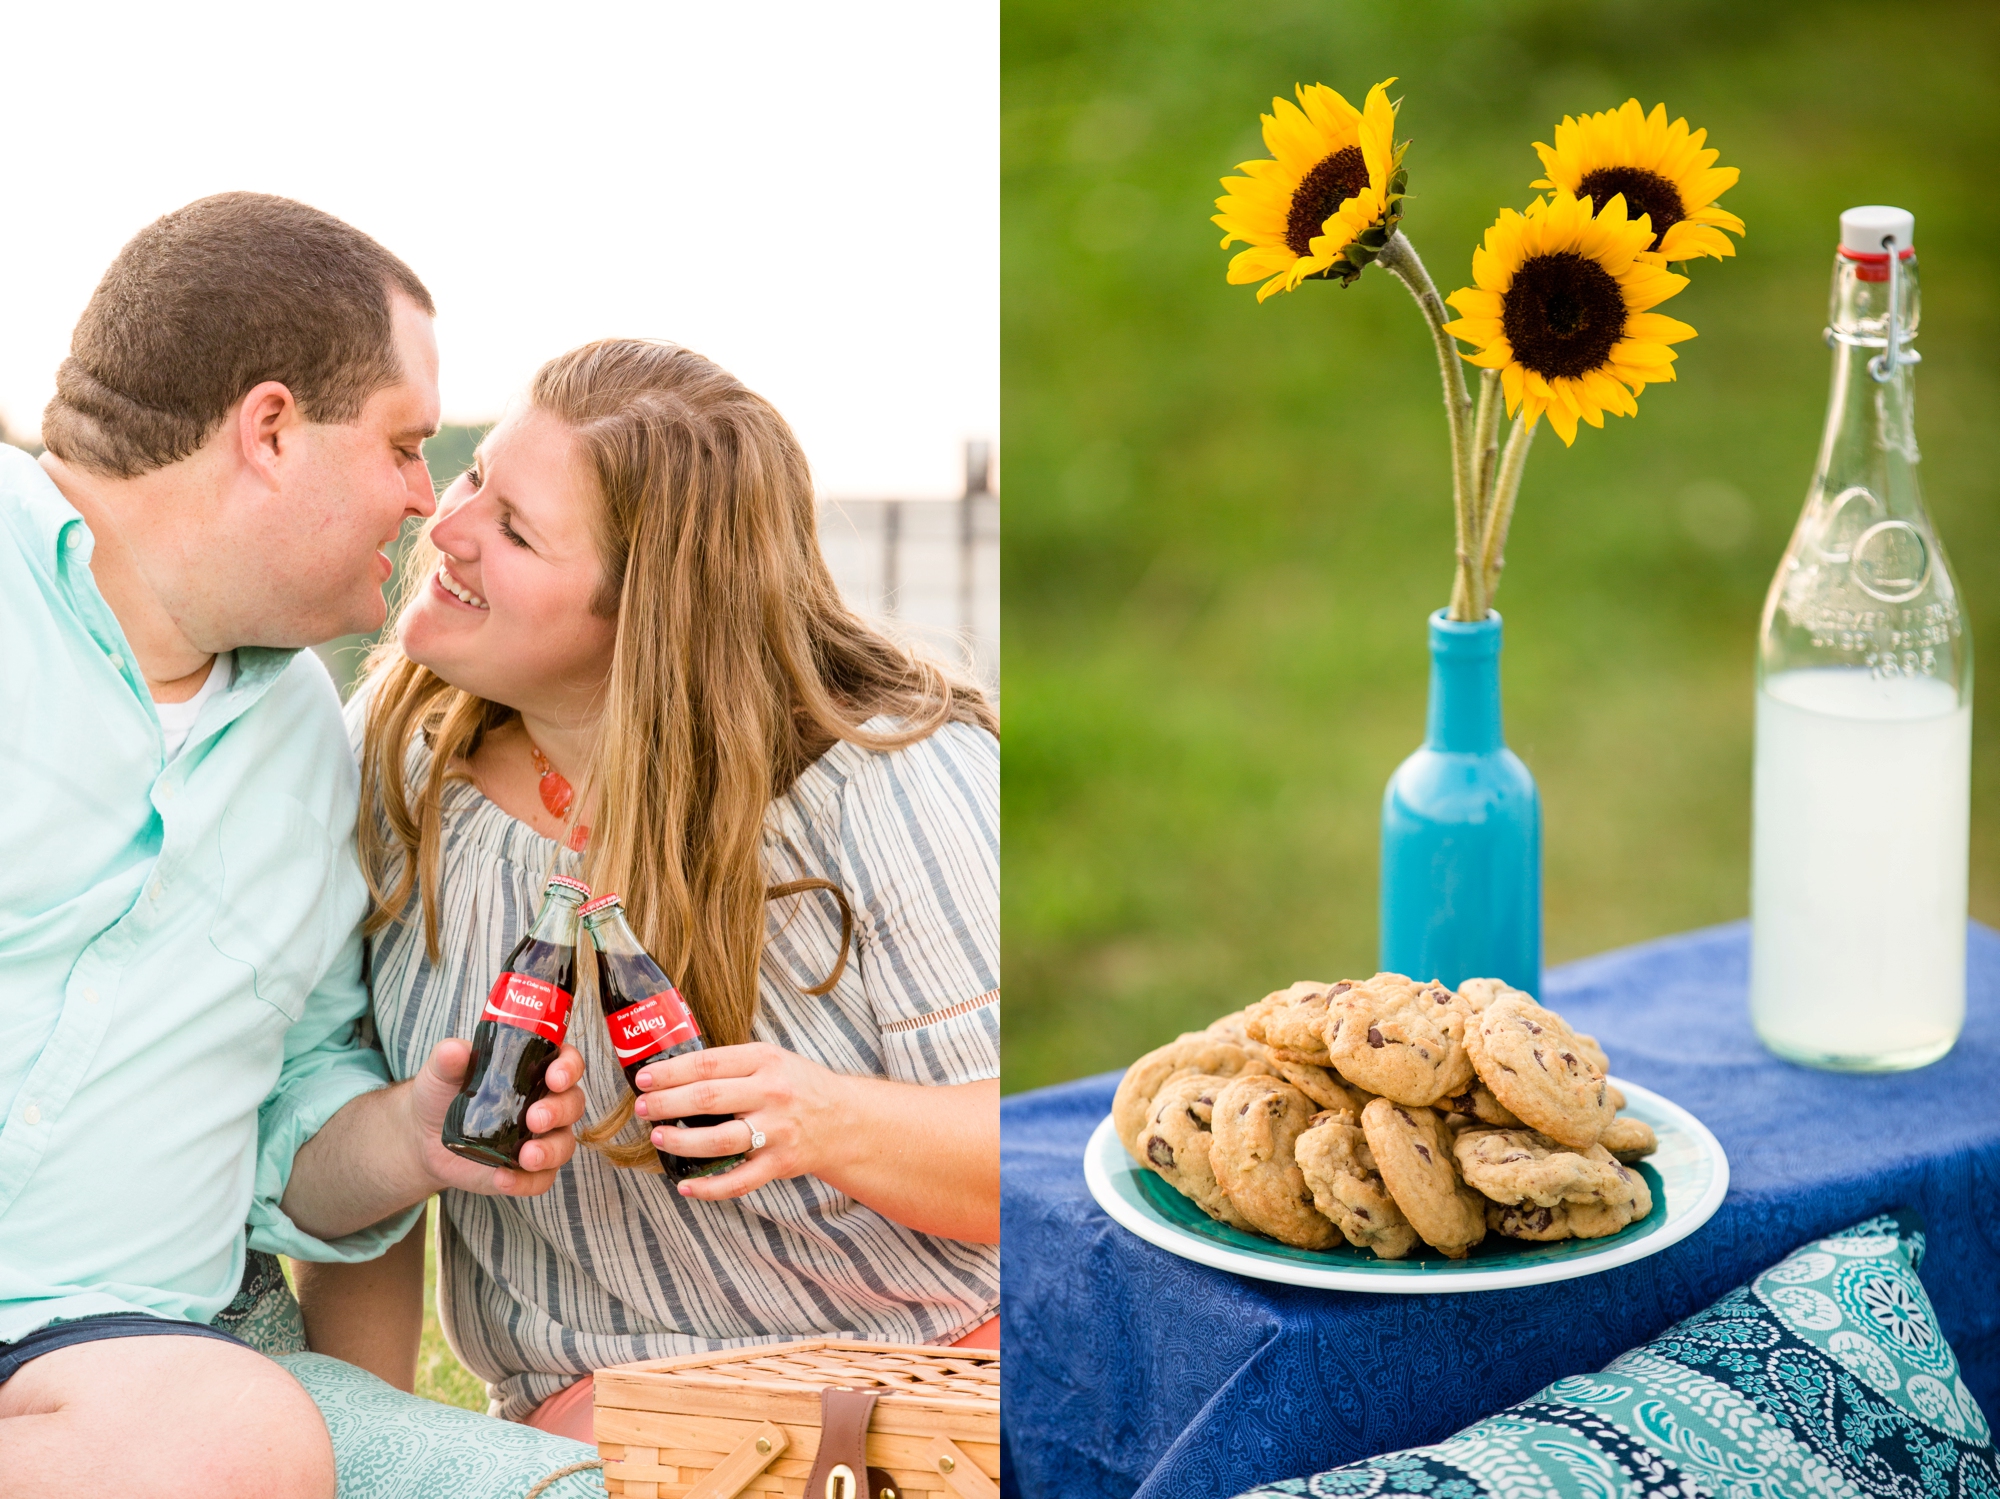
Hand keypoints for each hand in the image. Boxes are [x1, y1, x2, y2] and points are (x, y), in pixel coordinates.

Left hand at [408, 1038, 587, 1196]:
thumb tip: (453, 1051)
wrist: (423, 1137)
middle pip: (573, 1104)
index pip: (567, 1063)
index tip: (554, 1077)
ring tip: (526, 1157)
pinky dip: (527, 1181)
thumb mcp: (441, 1071)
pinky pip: (541, 1179)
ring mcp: (539, 1138)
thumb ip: (449, 1059)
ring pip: (565, 1145)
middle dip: (560, 1111)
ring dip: (551, 1151)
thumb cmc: (442, 1093)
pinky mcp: (527, 1170)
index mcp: (535, 1070)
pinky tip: (504, 1178)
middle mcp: (546, 1103)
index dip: (569, 1068)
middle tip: (535, 1118)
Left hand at [634, 1043, 837, 1200]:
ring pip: (719, 1141)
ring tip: (658, 1136)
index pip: (708, 1063)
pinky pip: (739, 1181)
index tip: (644, 1078)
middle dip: (666, 1103)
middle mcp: (772, 1094)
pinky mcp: (779, 1163)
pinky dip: (709, 1187)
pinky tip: (685, 1185)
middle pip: (707, 1099)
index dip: (671, 1072)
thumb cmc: (799, 1086)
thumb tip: (675, 1072)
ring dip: (681, 1140)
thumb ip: (732, 1065)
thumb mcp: (772, 1060)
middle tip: (642, 1108)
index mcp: (766, 1061)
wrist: (845, 1119)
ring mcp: (777, 1131)